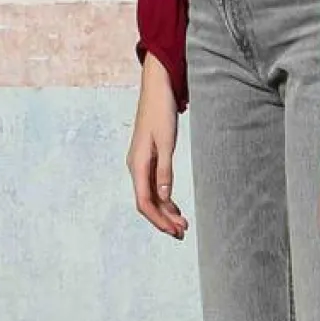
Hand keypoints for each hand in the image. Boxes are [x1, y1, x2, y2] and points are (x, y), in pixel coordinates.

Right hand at [127, 56, 188, 238]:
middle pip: (147, 202)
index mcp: (137, 164)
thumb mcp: (166, 142)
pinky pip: (154, 185)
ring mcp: (141, 164)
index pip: (144, 202)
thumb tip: (165, 198)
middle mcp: (136, 167)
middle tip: (183, 232)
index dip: (159, 220)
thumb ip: (164, 171)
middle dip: (164, 220)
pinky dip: (165, 198)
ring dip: (166, 211)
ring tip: (182, 224)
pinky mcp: (148, 159)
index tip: (174, 230)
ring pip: (151, 195)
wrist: (157, 88)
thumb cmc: (161, 112)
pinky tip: (175, 207)